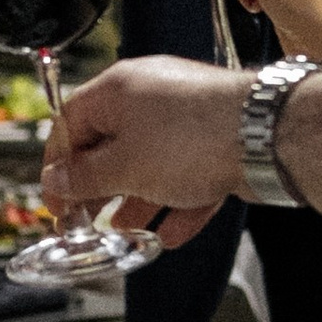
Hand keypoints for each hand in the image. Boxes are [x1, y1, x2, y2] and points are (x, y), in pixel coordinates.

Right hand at [44, 58, 250, 250]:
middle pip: (111, 145)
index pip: (70, 123)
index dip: (58, 165)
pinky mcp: (218, 139)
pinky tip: (171, 232)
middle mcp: (151, 96)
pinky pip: (189, 174)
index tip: (57, 198)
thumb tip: (59, 181)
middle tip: (87, 219)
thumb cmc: (192, 137)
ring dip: (138, 200)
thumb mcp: (123, 167)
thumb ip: (85, 177)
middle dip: (99, 188)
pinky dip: (178, 203)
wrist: (264, 135)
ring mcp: (188, 117)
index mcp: (118, 90)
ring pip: (152, 163)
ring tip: (128, 229)